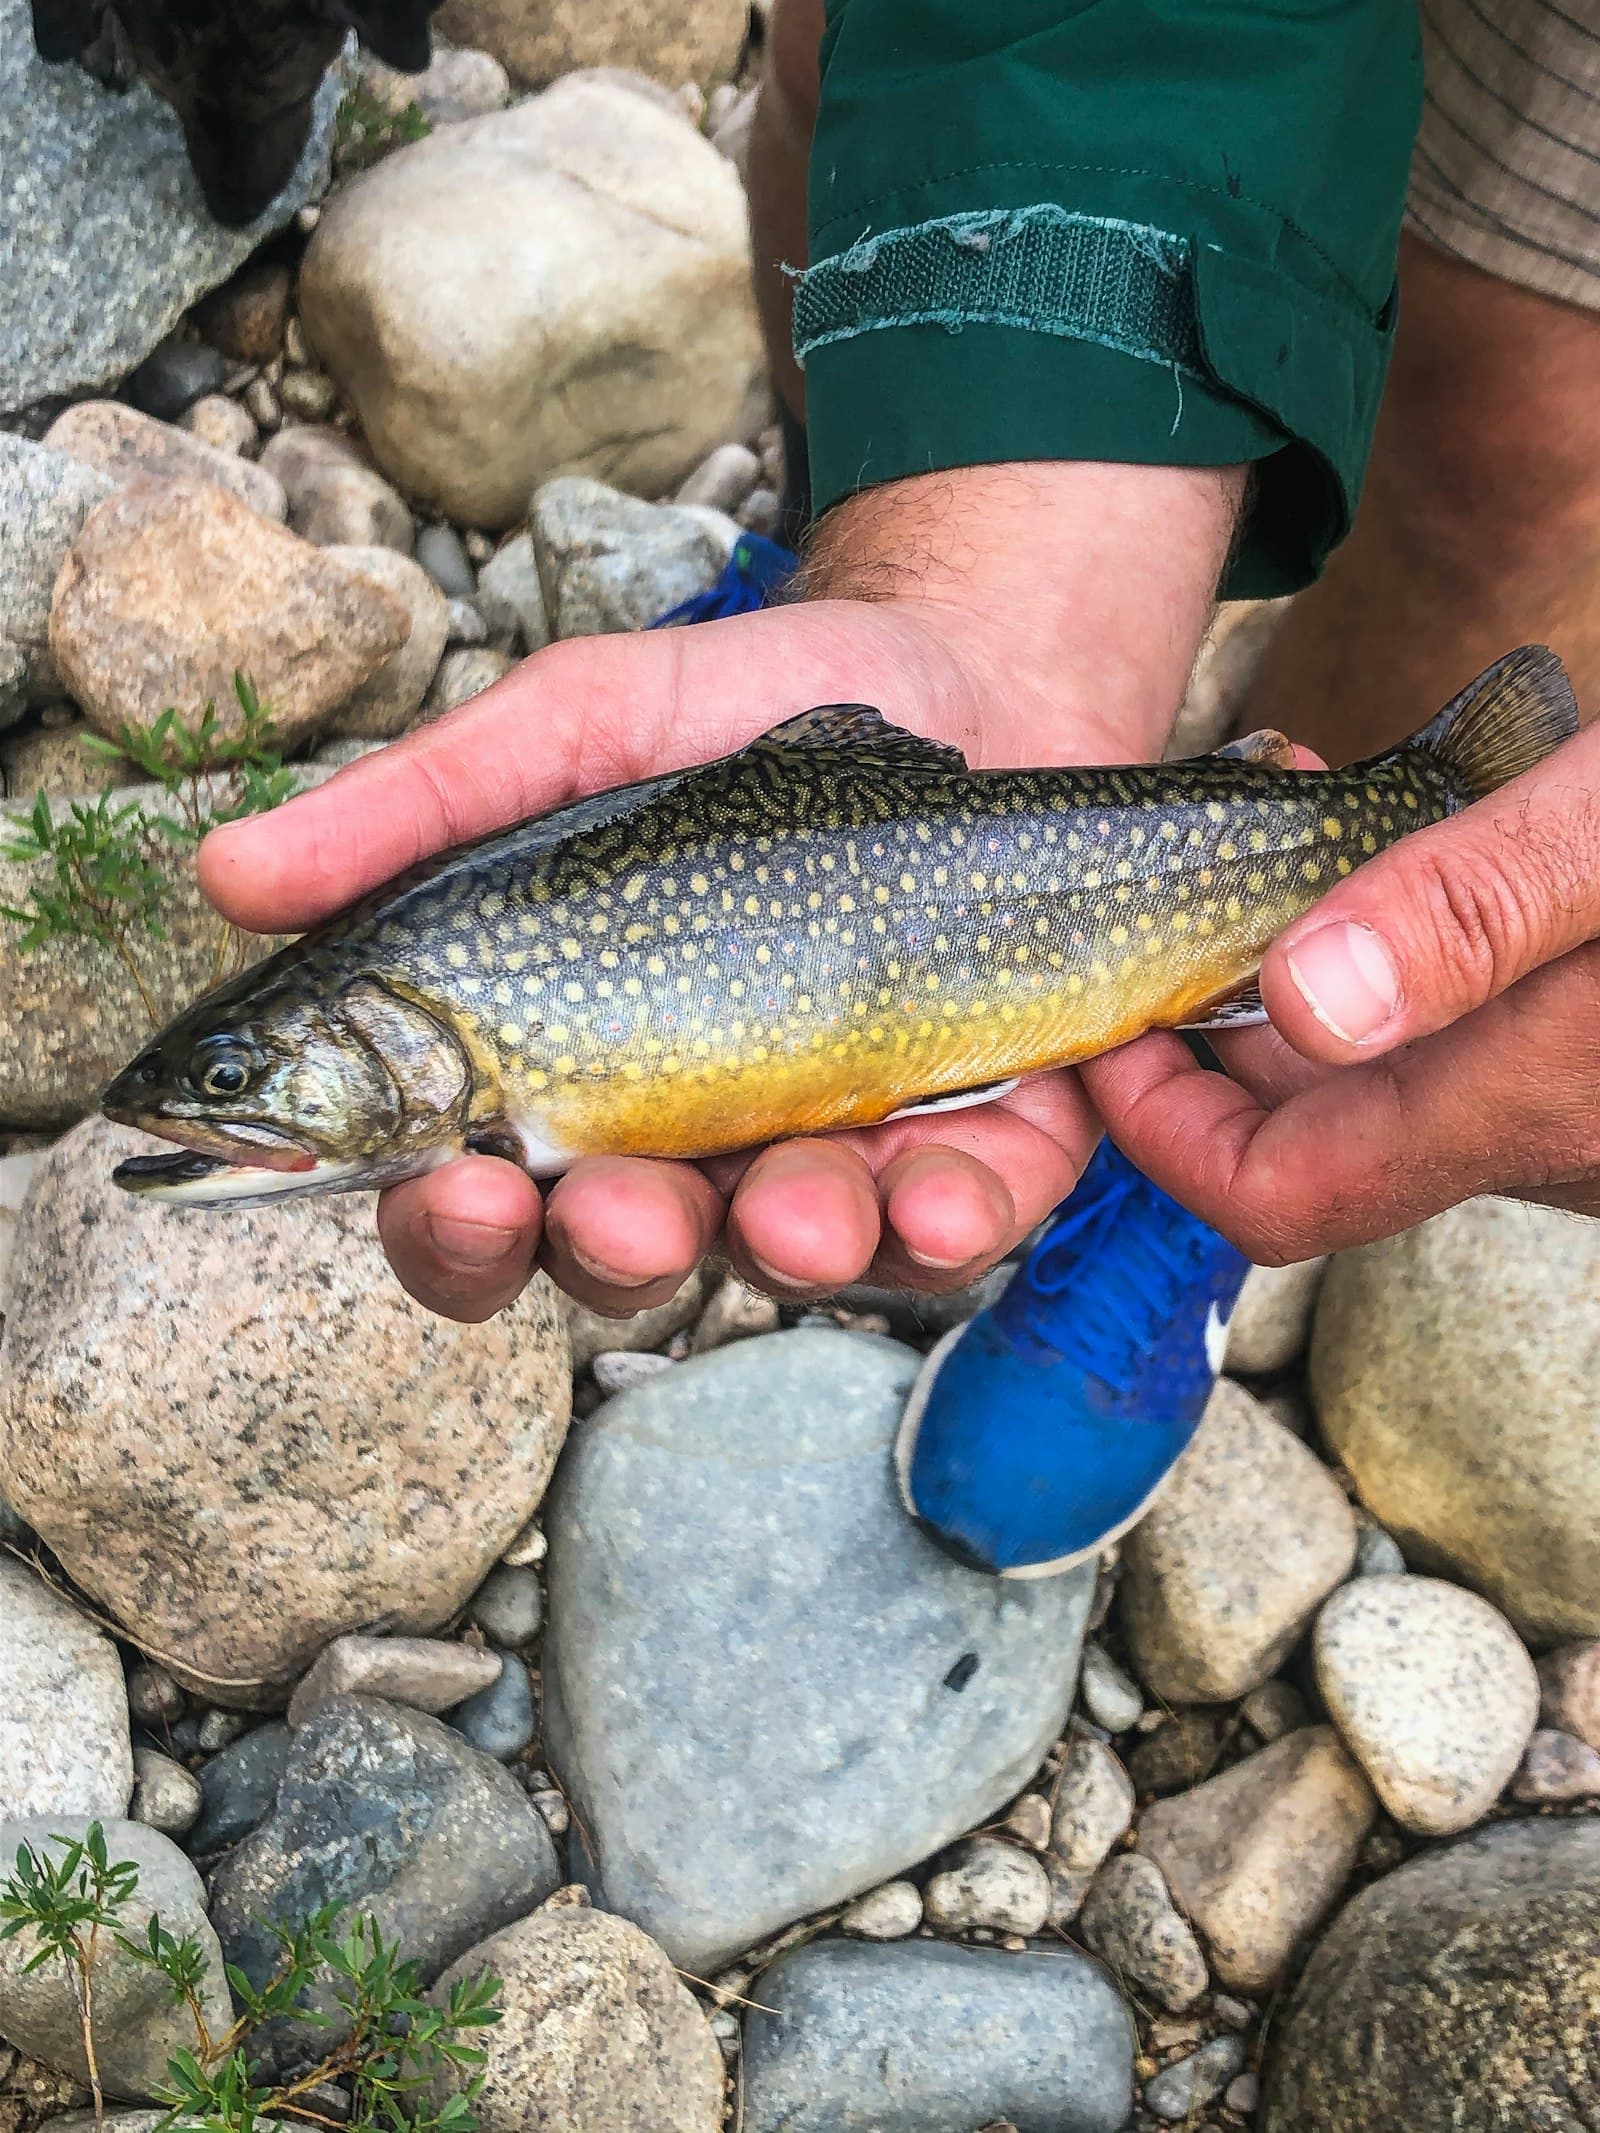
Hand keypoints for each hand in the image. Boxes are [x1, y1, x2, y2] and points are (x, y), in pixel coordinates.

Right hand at [201, 460, 1242, 1319]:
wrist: (973, 677)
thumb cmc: (742, 715)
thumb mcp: (577, 727)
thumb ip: (419, 806)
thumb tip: (224, 875)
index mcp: (561, 1072)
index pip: (469, 1201)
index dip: (448, 1227)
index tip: (455, 1188)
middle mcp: (681, 1143)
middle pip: (618, 1261)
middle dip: (613, 1253)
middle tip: (620, 1210)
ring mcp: (826, 1156)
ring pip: (784, 1261)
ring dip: (783, 1251)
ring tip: (794, 1201)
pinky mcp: (967, 1149)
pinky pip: (946, 1230)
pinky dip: (941, 1227)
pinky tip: (937, 1195)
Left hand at [1081, 708, 1599, 1257]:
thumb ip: (1471, 912)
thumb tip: (1303, 999)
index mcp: (1519, 1104)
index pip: (1276, 1193)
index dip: (1161, 1129)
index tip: (1111, 1022)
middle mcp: (1534, 1129)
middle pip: (1308, 1121)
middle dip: (1221, 1009)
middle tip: (1186, 880)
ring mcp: (1567, 1092)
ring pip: (1381, 1064)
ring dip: (1309, 960)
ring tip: (1286, 821)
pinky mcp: (1586, 1046)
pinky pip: (1453, 1025)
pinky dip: (1395, 949)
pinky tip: (1402, 837)